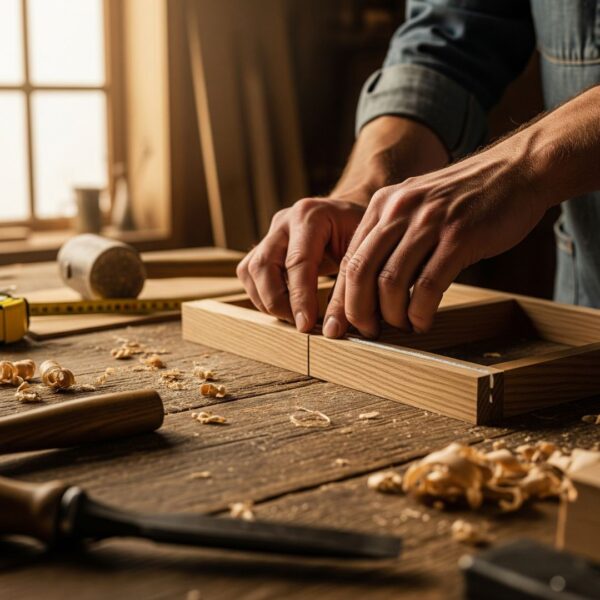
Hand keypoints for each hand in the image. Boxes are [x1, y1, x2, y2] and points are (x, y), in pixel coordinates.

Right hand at [236, 198, 364, 331]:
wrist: (349, 218)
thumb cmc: (360, 236)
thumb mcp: (362, 255)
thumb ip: (347, 288)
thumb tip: (333, 329)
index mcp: (311, 216)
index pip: (297, 261)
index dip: (299, 298)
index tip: (305, 326)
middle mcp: (284, 221)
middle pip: (263, 265)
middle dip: (277, 302)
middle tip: (299, 325)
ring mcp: (270, 233)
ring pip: (250, 271)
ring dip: (266, 301)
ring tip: (292, 317)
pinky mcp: (263, 247)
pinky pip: (249, 274)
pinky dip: (261, 296)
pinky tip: (284, 307)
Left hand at [323, 144, 548, 337]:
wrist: (516, 170)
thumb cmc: (465, 197)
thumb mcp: (416, 204)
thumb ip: (392, 235)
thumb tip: (370, 285)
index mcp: (383, 205)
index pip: (349, 258)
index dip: (340, 298)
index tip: (339, 324)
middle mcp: (399, 210)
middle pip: (360, 271)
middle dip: (358, 311)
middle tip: (367, 332)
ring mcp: (429, 222)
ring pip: (390, 282)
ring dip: (392, 315)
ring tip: (401, 326)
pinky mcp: (460, 236)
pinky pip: (429, 285)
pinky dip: (421, 311)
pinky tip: (423, 321)